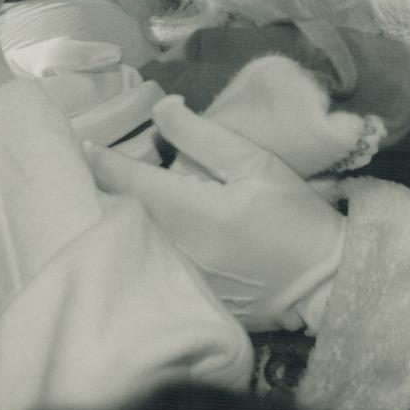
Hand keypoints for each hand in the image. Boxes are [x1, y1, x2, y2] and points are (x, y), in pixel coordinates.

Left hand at [83, 96, 345, 332]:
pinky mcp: (185, 300)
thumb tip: (162, 108)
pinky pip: (149, 265)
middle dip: (107, 189)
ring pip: (132, 240)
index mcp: (196, 213)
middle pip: (123, 214)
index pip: (132, 183)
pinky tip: (143, 232)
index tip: (86, 147)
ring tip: (112, 194)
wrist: (322, 281)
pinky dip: (140, 244)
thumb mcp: (256, 163)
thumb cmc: (292, 214)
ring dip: (119, 216)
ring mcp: (179, 282)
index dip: (104, 163)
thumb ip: (204, 136)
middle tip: (96, 167)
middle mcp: (179, 251)